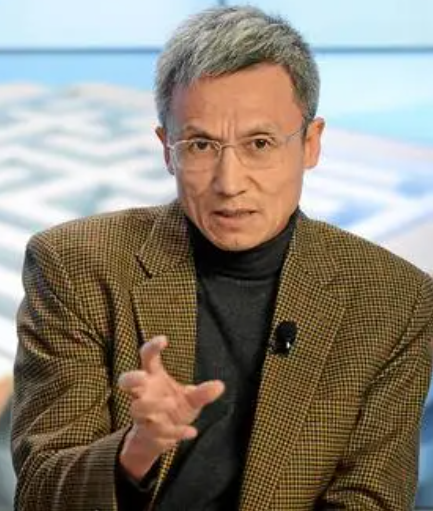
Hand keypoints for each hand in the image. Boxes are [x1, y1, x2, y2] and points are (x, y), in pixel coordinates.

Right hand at [118, 336, 224, 479]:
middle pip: (126, 381)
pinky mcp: (147, 432)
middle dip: (132, 378)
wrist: (161, 438)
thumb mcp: (191, 399)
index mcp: (153, 377)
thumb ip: (203, 393)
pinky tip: (192, 432)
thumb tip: (220, 385)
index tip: (164, 340)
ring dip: (152, 405)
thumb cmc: (173, 408)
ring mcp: (142, 414)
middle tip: (143, 377)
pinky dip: (174, 432)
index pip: (147, 357)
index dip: (152, 347)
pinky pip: (156, 432)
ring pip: (137, 408)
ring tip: (171, 402)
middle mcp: (143, 393)